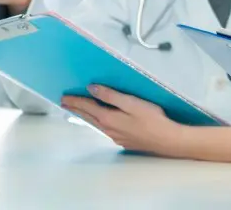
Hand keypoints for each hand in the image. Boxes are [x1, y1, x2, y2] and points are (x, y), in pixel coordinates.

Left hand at [61, 85, 184, 156]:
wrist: (166, 140)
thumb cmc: (151, 118)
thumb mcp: (131, 102)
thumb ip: (111, 95)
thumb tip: (91, 89)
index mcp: (108, 117)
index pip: (88, 107)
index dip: (76, 101)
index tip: (64, 97)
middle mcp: (108, 128)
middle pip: (88, 117)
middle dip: (76, 109)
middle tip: (65, 103)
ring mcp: (115, 136)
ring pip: (95, 124)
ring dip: (85, 116)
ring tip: (78, 110)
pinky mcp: (123, 140)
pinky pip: (104, 129)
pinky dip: (97, 121)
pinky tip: (99, 121)